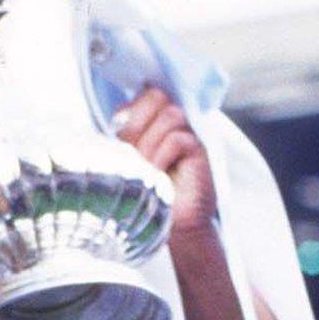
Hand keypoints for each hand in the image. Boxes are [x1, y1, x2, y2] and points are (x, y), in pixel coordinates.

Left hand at [116, 86, 216, 234]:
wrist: (168, 224)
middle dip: (137, 123)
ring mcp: (188, 134)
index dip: (129, 112)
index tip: (119, 135)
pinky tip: (158, 174)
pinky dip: (163, 156)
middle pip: (156, 96)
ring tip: (146, 168)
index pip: (141, 95)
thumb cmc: (144, 194)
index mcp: (151, 121)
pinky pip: (178, 138)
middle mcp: (171, 123)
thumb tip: (118, 118)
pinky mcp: (200, 151)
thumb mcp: (125, 163)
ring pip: (170, 115)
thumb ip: (122, 138)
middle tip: (132, 150)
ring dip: (150, 143)